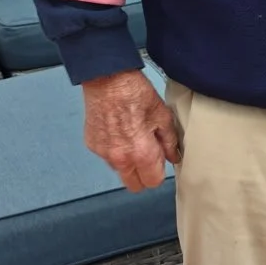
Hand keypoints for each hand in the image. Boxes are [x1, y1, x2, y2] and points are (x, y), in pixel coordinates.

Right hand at [81, 70, 181, 191]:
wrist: (107, 79)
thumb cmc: (135, 94)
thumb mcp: (163, 116)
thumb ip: (170, 142)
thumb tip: (173, 156)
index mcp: (141, 154)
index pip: (152, 182)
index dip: (159, 172)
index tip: (160, 162)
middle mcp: (120, 159)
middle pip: (134, 185)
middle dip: (143, 175)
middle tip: (148, 156)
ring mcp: (103, 153)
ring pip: (120, 171)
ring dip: (128, 163)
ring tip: (133, 138)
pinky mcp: (92, 145)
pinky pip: (107, 157)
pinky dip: (115, 150)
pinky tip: (119, 132)